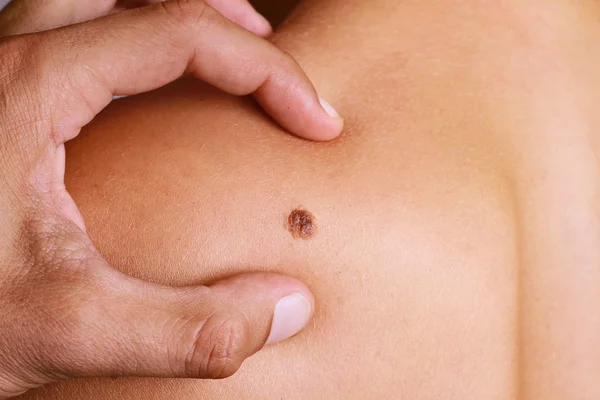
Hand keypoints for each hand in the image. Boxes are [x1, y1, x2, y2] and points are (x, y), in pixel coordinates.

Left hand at [0, 0, 342, 396]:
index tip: (316, 122)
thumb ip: (187, 328)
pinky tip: (145, 101)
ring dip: (173, 20)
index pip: (181, 33)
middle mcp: (8, 61)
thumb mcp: (66, 330)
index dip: (269, 71)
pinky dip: (129, 48)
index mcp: (31, 88)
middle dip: (224, 19)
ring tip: (224, 61)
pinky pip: (69, 41)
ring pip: (97, 3)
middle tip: (272, 66)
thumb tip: (288, 308)